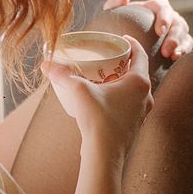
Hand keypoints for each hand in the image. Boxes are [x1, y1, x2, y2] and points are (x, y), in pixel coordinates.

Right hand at [41, 36, 152, 164]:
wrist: (104, 155)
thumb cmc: (98, 119)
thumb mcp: (78, 91)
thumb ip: (62, 75)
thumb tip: (46, 64)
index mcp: (140, 82)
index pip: (141, 54)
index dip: (132, 43)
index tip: (122, 38)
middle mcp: (146, 96)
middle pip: (138, 71)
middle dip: (125, 62)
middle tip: (110, 56)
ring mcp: (142, 112)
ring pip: (135, 89)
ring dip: (124, 80)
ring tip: (106, 76)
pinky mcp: (135, 124)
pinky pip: (131, 103)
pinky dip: (121, 96)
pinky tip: (105, 98)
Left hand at [103, 0, 192, 60]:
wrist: (125, 41)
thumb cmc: (119, 25)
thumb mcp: (112, 13)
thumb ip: (114, 2)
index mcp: (155, 7)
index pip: (163, 7)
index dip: (164, 18)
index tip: (160, 31)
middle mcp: (169, 16)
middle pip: (178, 22)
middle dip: (174, 36)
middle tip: (166, 51)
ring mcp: (176, 30)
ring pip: (185, 35)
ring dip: (181, 45)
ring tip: (172, 56)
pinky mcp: (180, 42)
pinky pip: (187, 45)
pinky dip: (184, 52)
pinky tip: (175, 60)